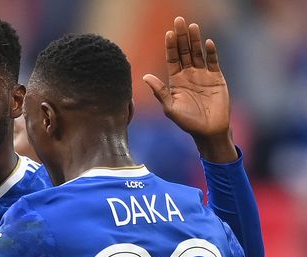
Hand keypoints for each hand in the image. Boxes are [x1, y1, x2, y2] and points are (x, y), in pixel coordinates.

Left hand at [143, 16, 235, 161]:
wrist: (208, 130)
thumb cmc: (187, 122)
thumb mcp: (170, 107)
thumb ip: (159, 91)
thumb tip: (145, 76)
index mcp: (175, 80)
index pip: (172, 58)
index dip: (170, 46)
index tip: (168, 33)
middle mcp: (188, 74)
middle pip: (184, 51)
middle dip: (182, 37)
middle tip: (179, 20)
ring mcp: (203, 75)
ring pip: (198, 53)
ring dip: (195, 40)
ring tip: (192, 26)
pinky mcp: (216, 78)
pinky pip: (212, 62)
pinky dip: (210, 52)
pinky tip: (207, 43)